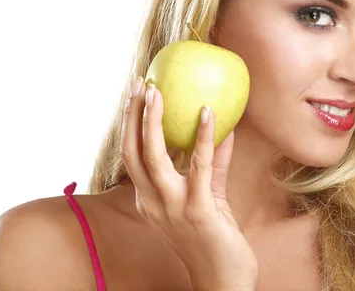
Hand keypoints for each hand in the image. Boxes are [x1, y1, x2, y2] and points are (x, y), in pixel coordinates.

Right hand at [120, 77, 258, 289]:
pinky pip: (199, 166)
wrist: (224, 281)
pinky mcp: (197, 209)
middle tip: (139, 83)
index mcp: (148, 200)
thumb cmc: (215, 239)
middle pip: (130, 152)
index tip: (136, 96)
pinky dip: (203, 137)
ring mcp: (171, 207)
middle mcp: (151, 202)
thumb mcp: (209, 197)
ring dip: (152, 121)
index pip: (132, 157)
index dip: (130, 125)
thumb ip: (213, 164)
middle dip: (130, 116)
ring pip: (152, 157)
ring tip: (156, 91)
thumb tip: (223, 127)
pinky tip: (209, 113)